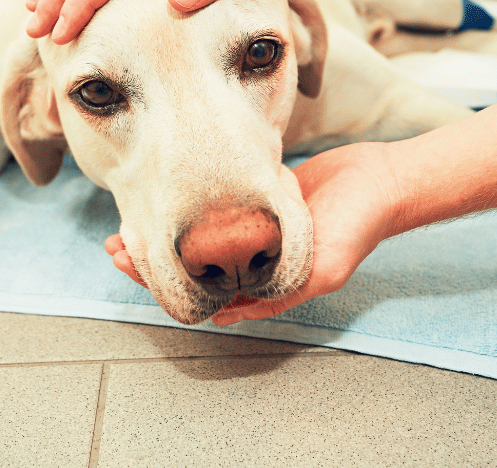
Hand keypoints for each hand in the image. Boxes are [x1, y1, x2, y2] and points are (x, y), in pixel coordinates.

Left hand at [104, 143, 402, 324]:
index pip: (201, 290)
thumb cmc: (356, 226)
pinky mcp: (256, 201)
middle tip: (116, 244)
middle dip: (150, 257)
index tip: (129, 263)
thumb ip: (277, 294)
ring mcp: (252, 230)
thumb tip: (225, 316)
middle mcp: (254, 260)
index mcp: (264, 282)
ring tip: (129, 224)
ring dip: (163, 233)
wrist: (380, 180)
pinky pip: (214, 210)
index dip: (161, 281)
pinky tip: (164, 200)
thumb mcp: (322, 270)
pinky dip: (187, 210)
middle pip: (189, 265)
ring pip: (195, 238)